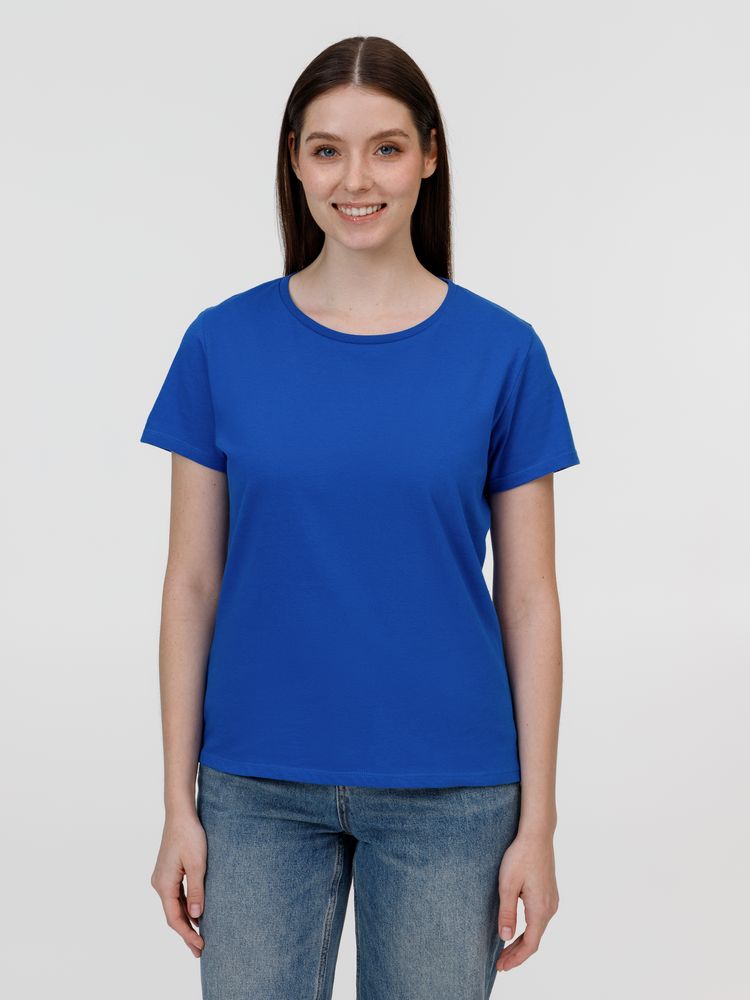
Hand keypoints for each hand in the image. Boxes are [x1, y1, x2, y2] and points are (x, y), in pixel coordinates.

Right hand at [150, 810, 206, 957]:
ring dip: (186, 921)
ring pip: (174, 906)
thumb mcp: (198, 864)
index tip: (201, 946)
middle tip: (200, 950)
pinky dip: (185, 907)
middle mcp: (159, 884)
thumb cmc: (190, 836)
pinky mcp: (167, 871)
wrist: (180, 814)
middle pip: (172, 915)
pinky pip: (175, 896)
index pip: (175, 918)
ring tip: (199, 937)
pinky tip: (196, 914)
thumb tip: (196, 916)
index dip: (187, 934)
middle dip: (186, 933)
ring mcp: (162, 878)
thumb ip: (196, 891)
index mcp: (164, 885)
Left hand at [496, 832, 558, 972]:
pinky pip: (539, 919)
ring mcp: (552, 900)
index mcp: (540, 909)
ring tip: (506, 950)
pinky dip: (528, 930)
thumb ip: (507, 912)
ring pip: (537, 929)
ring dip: (522, 942)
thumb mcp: (507, 885)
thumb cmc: (520, 856)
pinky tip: (517, 929)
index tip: (501, 966)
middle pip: (535, 939)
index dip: (516, 958)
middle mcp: (550, 907)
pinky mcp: (549, 893)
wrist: (537, 834)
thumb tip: (506, 937)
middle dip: (517, 953)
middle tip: (500, 963)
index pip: (530, 944)